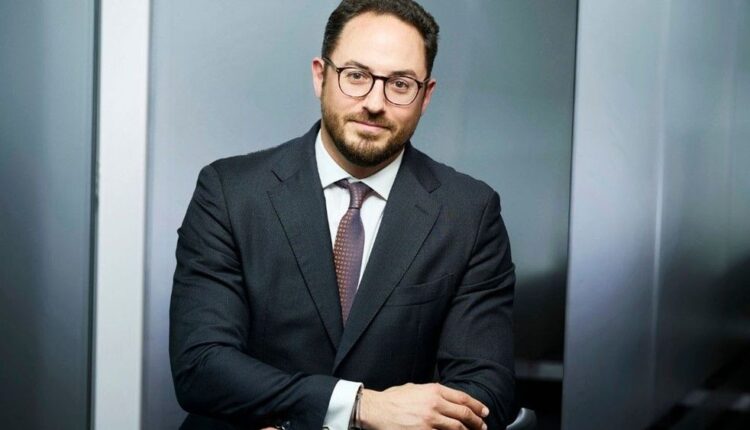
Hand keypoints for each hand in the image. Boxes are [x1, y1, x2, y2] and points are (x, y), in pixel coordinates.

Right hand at [358, 383, 488, 429]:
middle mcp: (434, 404)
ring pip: (457, 428)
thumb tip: (444, 397)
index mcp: (433, 390)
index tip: (484, 412)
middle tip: (483, 427)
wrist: (375, 409)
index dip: (477, 406)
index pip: (463, 398)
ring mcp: (430, 420)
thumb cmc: (392, 399)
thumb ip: (431, 392)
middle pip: (464, 414)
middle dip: (477, 422)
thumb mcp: (414, 388)